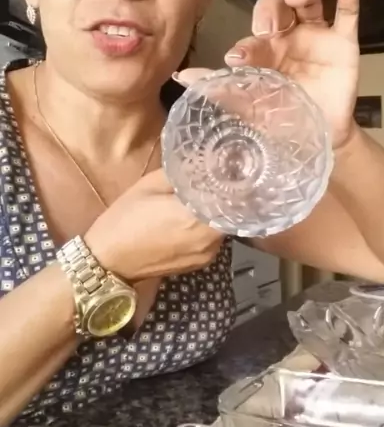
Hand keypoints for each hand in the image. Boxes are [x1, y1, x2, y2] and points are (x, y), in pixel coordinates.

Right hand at [84, 169, 222, 281]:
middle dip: (225, 194)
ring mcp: (208, 254)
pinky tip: (194, 217)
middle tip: (217, 178)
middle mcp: (210, 238)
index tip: (229, 166)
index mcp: (197, 216)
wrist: (108, 261)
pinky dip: (209, 226)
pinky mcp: (202, 263)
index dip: (232, 178)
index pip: (231, 194)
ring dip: (217, 211)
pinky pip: (214, 238)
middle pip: (231, 210)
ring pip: (224, 224)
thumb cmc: (125, 219)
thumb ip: (181, 172)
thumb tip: (202, 162)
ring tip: (205, 196)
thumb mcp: (149, 184)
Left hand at [179, 0, 359, 149]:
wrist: (319, 140)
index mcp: (264, 49)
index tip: (238, 59)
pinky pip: (348, 11)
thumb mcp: (248, 107)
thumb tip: (181, 76)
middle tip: (269, 27)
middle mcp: (288, 36)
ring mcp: (317, 36)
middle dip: (270, 10)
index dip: (246, 43)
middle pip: (276, 5)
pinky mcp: (344, 42)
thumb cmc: (281, 120)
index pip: (253, 35)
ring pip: (309, 0)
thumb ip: (219, 89)